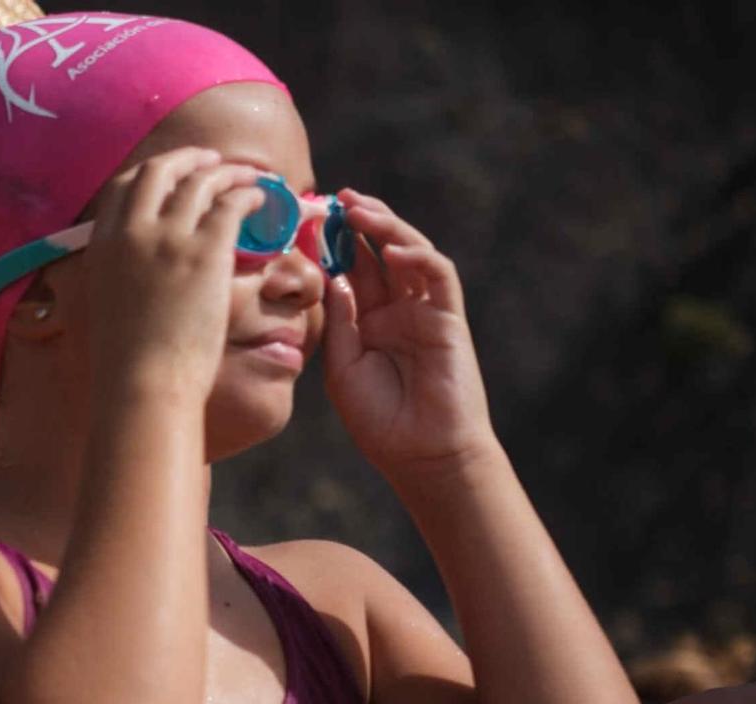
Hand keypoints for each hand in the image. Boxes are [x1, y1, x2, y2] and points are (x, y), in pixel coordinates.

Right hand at [86, 149, 265, 393]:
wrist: (143, 385)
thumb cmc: (125, 364)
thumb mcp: (104, 306)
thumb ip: (117, 274)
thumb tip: (134, 270)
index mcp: (101, 245)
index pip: (124, 186)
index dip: (153, 174)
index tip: (173, 175)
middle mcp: (131, 232)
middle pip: (160, 170)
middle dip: (189, 159)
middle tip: (212, 163)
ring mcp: (168, 238)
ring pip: (202, 181)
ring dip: (228, 173)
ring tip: (249, 179)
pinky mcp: (205, 250)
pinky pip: (233, 203)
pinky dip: (250, 194)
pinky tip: (262, 200)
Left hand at [322, 191, 499, 474]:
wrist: (421, 454)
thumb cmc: (380, 420)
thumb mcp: (342, 368)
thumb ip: (339, 322)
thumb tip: (332, 276)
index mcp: (368, 322)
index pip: (351, 271)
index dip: (333, 244)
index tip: (307, 221)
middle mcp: (396, 310)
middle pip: (379, 252)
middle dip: (359, 222)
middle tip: (335, 197)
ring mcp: (424, 311)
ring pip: (409, 253)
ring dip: (386, 227)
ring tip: (358, 208)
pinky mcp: (449, 317)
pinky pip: (438, 275)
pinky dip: (417, 256)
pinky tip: (392, 248)